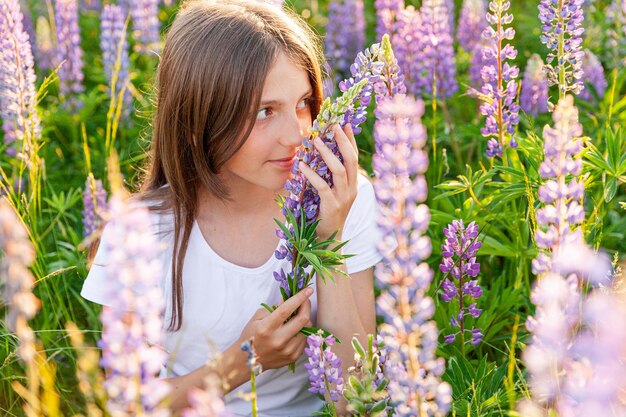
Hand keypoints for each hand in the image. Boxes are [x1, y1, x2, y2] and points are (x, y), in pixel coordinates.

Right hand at [237, 288, 313, 369]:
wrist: (247, 361)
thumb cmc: (251, 335)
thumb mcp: (258, 318)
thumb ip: (275, 308)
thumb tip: (290, 299)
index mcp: (266, 328)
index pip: (287, 309)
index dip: (299, 298)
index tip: (308, 290)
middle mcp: (278, 340)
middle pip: (302, 319)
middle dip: (307, 306)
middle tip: (305, 300)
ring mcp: (287, 350)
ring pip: (306, 329)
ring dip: (304, 319)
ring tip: (297, 316)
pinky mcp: (292, 357)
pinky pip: (304, 339)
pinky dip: (302, 331)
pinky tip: (294, 330)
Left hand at [300, 123, 358, 240]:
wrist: (328, 240)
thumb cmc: (325, 216)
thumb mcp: (331, 195)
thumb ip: (329, 179)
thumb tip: (318, 160)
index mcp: (352, 185)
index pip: (354, 158)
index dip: (350, 141)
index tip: (344, 125)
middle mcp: (351, 190)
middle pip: (351, 160)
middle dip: (343, 141)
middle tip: (334, 126)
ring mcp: (343, 198)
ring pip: (339, 171)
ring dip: (328, 154)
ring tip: (317, 141)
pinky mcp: (332, 207)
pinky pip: (323, 187)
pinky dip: (312, 175)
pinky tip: (302, 166)